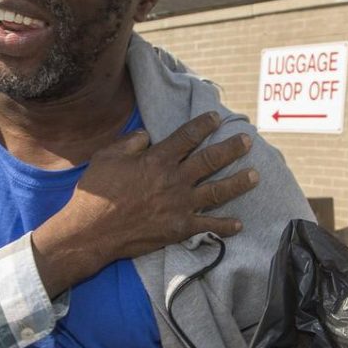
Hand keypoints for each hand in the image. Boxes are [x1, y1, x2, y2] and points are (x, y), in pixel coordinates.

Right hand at [31, 112, 257, 296]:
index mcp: (157, 159)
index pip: (187, 136)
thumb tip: (147, 135)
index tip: (216, 118)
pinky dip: (226, 226)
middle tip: (247, 141)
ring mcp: (180, 205)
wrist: (93, 230)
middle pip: (211, 160)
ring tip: (255, 175)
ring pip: (218, 191)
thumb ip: (130, 142)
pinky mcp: (180, 228)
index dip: (203, 124)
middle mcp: (174, 180)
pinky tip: (238, 224)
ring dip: (238, 182)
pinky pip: (209, 226)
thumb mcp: (107, 156)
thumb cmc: (96, 192)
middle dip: (232, 148)